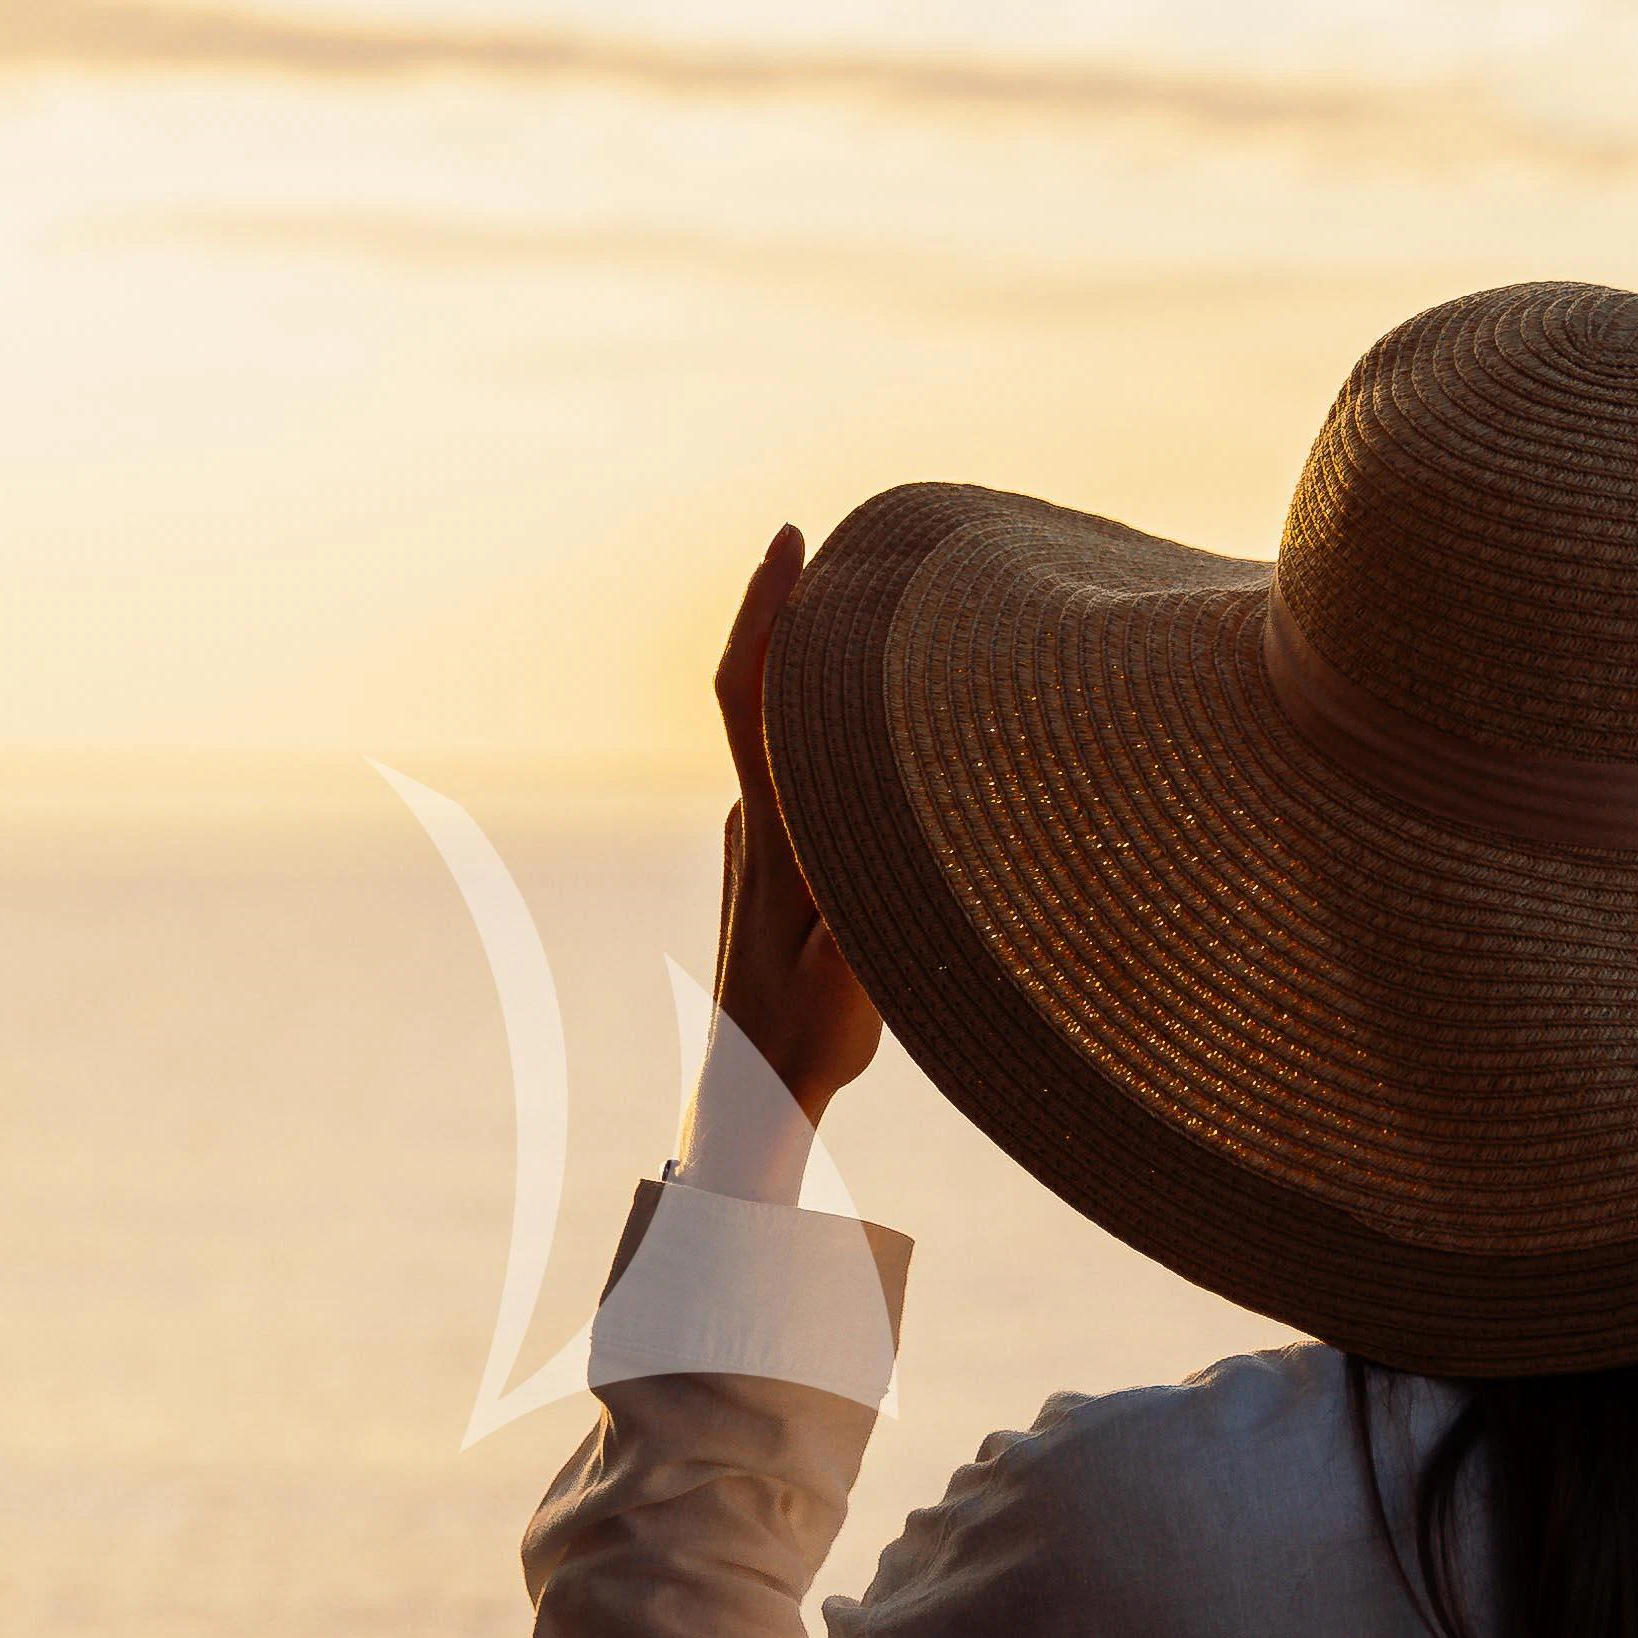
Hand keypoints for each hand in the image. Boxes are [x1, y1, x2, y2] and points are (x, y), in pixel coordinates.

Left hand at [711, 524, 885, 1118]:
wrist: (749, 1096)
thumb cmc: (799, 1041)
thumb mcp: (841, 982)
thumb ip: (854, 916)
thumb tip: (872, 849)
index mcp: (766, 831)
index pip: (748, 693)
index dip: (764, 610)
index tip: (791, 541)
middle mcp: (752, 821)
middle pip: (768, 693)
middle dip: (804, 616)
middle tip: (856, 550)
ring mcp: (761, 842)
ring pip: (790, 739)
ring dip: (827, 679)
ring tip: (888, 624)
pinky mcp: (777, 867)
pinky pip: (805, 777)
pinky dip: (836, 736)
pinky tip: (883, 734)